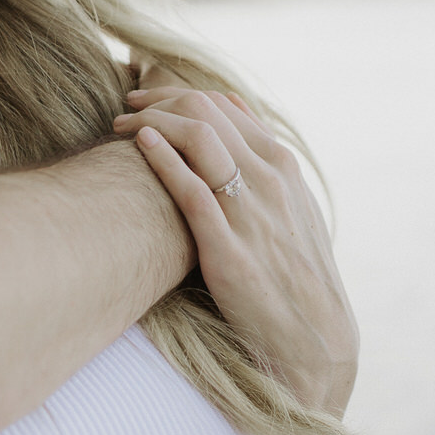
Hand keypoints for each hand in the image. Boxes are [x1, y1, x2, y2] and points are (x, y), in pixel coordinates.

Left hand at [114, 87, 357, 415]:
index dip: (177, 95)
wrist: (315, 339)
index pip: (224, 105)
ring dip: (152, 121)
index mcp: (284, 166)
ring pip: (199, 138)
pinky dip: (164, 160)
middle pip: (205, 111)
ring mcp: (252, 212)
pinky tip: (140, 146)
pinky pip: (193, 191)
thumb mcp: (293, 211)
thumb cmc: (296, 277)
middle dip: (157, 101)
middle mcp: (271, 179)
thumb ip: (266, 170)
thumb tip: (236, 126)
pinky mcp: (230, 250)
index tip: (147, 103)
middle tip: (125, 109)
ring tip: (119, 126)